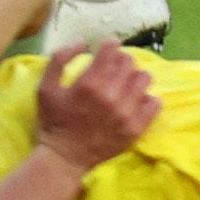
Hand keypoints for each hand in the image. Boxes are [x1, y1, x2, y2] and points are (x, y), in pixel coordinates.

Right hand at [34, 40, 160, 164]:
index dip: (110, 45)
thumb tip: (82, 43)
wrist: (65, 157)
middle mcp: (111, 96)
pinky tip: (136, 99)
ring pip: (143, 80)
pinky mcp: (135, 129)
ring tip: (126, 83)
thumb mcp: (45, 87)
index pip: (111, 51)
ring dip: (135, 76)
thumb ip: (60, 59)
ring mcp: (126, 114)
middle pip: (129, 63)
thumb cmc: (53, 120)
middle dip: (121, 60)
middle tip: (114, 67)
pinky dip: (147, 98)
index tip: (107, 47)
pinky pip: (154, 104)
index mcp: (89, 84)